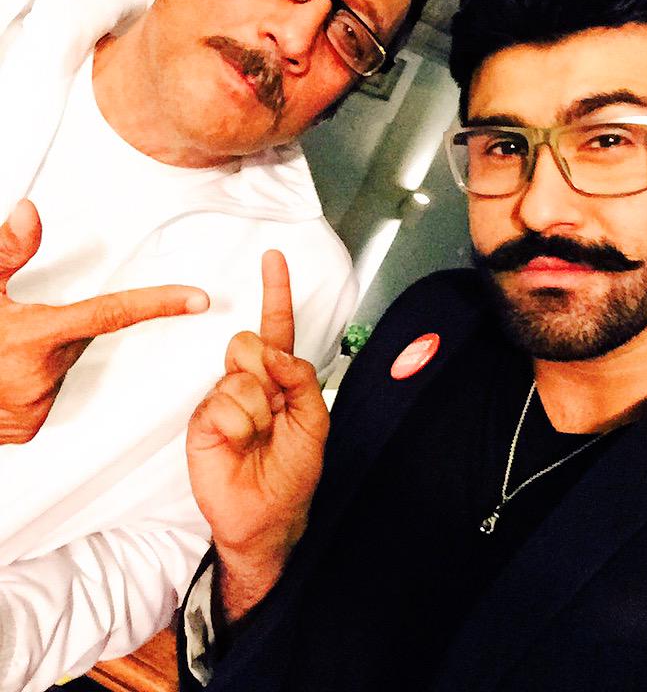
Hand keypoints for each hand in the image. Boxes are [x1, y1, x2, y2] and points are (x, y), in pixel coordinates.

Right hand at [0, 199, 209, 443]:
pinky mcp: (28, 426)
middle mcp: (41, 375)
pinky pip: (45, 392)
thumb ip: (4, 252)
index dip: (159, 303)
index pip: (112, 313)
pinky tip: (3, 375)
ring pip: (61, 365)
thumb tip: (30, 212)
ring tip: (2, 352)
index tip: (197, 299)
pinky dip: (31, 379)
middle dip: (58, 325)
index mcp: (35, 336)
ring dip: (42, 354)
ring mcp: (35, 405)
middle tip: (17, 325)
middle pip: (77, 338)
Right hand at [186, 250, 328, 617]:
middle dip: (266, 375)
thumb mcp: (315, 420)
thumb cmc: (293, 471)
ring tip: (257, 437)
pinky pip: (224, 405)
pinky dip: (239, 427)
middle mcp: (247, 380)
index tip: (274, 257)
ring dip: (258, 412)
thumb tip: (271, 350)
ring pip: (239, 376)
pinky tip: (238, 445)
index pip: (276, 326)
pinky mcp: (202, 420)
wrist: (268, 517)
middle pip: (249, 342)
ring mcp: (222, 397)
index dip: (275, 291)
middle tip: (272, 412)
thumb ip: (299, 378)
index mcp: (278, 376)